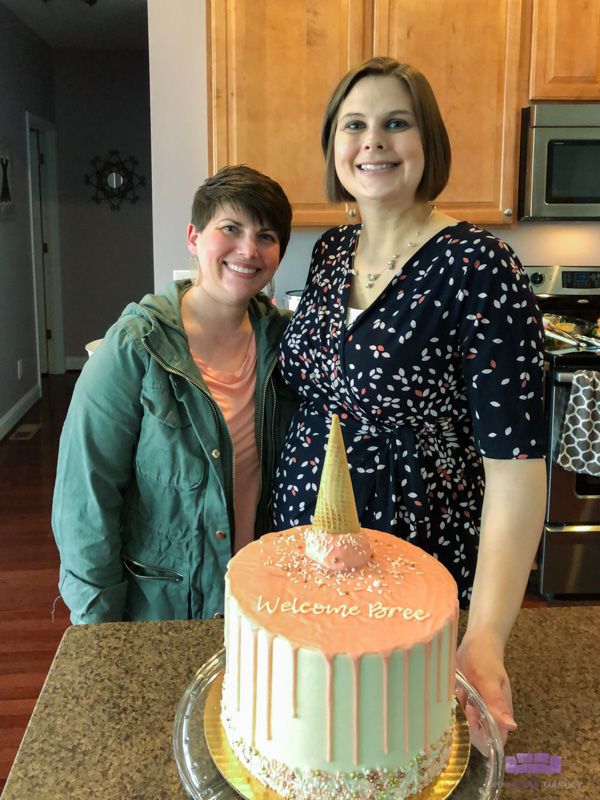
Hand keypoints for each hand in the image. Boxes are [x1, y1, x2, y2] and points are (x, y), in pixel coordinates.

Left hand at [455, 628, 516, 753]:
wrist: (477, 640)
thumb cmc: (486, 657)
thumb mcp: (489, 678)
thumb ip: (497, 702)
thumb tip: (512, 727)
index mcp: (501, 711)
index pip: (495, 740)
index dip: (481, 735)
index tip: (470, 711)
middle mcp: (489, 713)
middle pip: (479, 735)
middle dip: (467, 722)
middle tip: (462, 698)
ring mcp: (477, 707)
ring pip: (467, 724)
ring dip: (459, 711)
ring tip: (460, 689)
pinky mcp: (466, 700)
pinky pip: (458, 712)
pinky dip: (454, 704)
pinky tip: (455, 689)